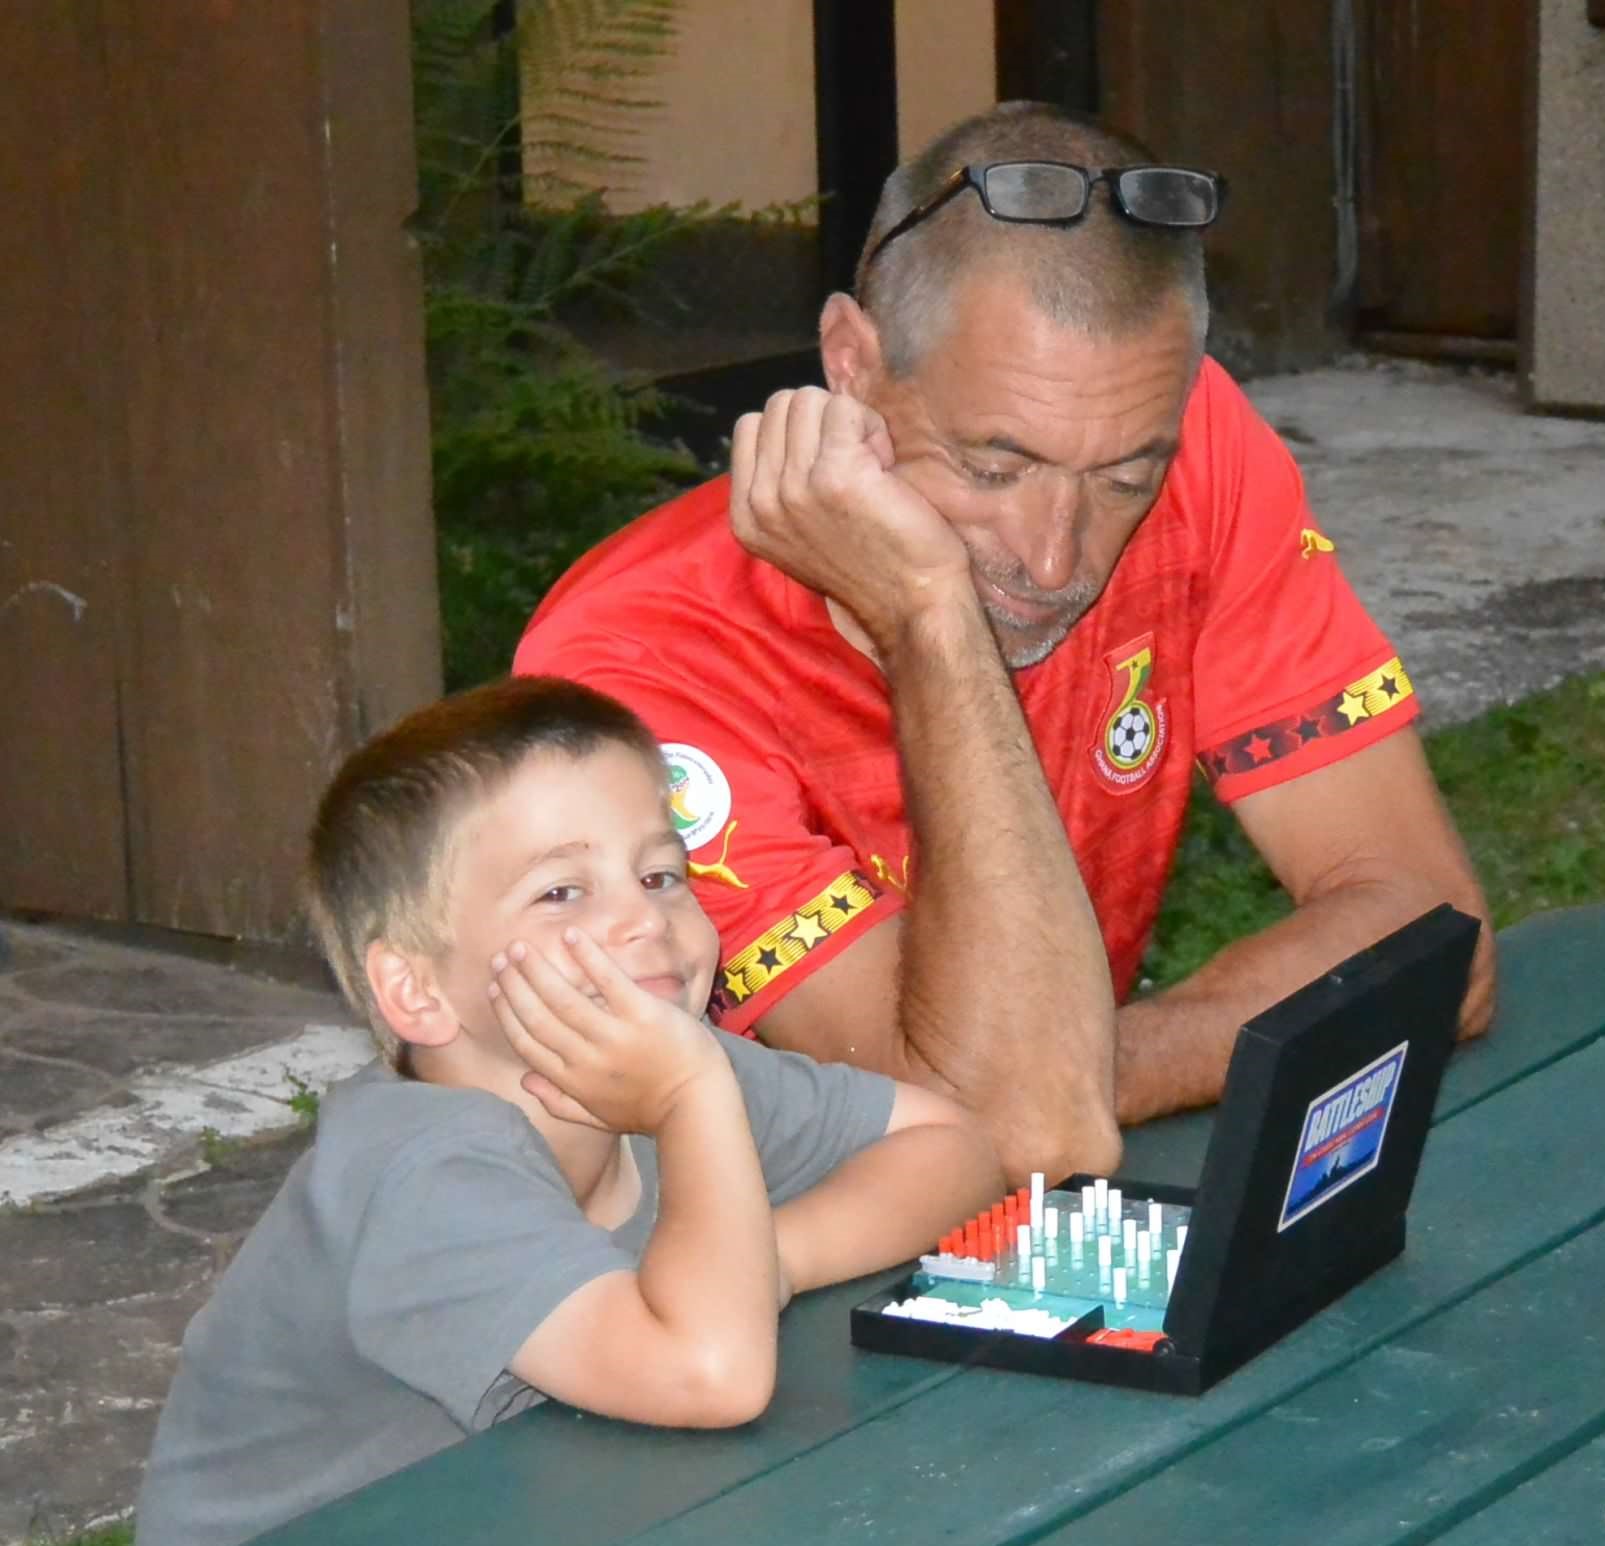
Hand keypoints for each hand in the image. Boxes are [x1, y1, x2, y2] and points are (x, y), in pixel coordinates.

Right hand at [488, 930, 725, 1133]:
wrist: (697, 1106)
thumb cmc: (651, 1110)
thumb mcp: (599, 1116)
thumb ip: (560, 1101)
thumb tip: (524, 1080)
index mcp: (572, 1081)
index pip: (527, 1042)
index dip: (507, 1013)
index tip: (496, 988)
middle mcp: (586, 1059)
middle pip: (537, 1017)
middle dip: (514, 985)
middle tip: (502, 957)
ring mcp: (613, 1036)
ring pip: (563, 999)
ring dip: (537, 969)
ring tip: (521, 946)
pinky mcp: (643, 1016)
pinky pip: (608, 982)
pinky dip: (588, 958)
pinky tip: (572, 935)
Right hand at [729, 387, 973, 648]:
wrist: (912, 603)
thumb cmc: (871, 564)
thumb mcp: (798, 530)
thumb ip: (779, 482)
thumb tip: (791, 422)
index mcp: (745, 516)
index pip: (751, 425)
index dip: (797, 433)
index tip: (827, 472)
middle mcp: (761, 503)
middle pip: (780, 405)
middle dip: (821, 423)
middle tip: (854, 468)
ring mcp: (793, 488)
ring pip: (810, 400)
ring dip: (848, 423)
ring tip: (870, 469)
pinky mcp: (833, 475)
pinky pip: (845, 409)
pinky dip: (872, 428)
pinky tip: (884, 468)